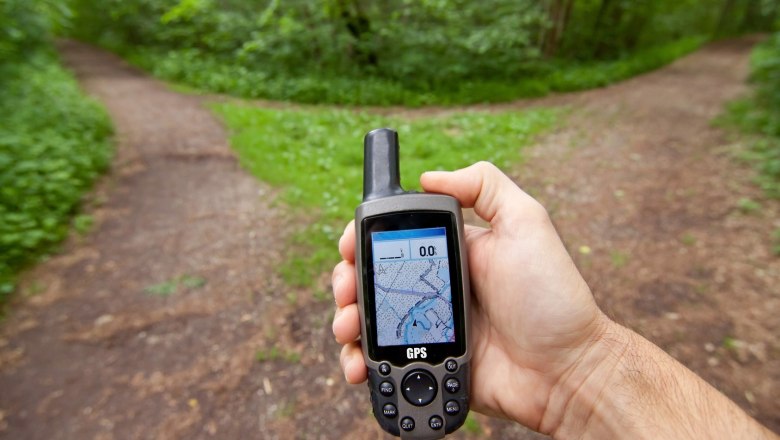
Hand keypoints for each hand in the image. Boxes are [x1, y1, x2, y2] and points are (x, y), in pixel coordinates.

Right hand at [332, 162, 606, 431]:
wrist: (566, 369)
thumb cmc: (551, 295)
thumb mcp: (528, 223)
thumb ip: (486, 187)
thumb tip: (429, 175)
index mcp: (451, 253)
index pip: (393, 239)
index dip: (364, 240)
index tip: (350, 246)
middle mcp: (434, 288)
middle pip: (372, 280)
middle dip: (347, 282)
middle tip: (347, 293)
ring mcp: (428, 328)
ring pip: (370, 321)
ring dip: (347, 321)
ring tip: (350, 329)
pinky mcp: (428, 362)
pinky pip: (383, 361)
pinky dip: (361, 362)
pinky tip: (360, 364)